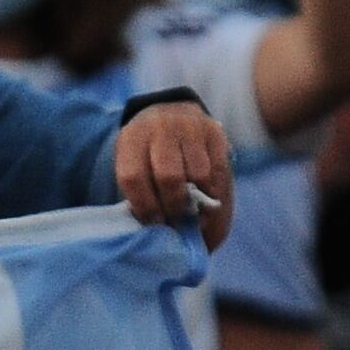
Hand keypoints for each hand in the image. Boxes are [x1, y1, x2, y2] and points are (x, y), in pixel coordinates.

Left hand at [116, 99, 234, 247]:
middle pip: (168, 177)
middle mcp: (160, 127)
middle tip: (176, 221)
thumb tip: (166, 235)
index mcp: (131, 138)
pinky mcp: (214, 132)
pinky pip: (218, 171)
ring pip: (198, 175)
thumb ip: (144, 196)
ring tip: (193, 210)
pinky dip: (213, 191)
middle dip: (173, 207)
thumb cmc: (151, 154)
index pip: (133, 177)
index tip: (154, 223)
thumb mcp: (137, 165)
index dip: (145, 207)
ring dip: (197, 201)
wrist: (173, 114)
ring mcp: (189, 127)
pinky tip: (206, 196)